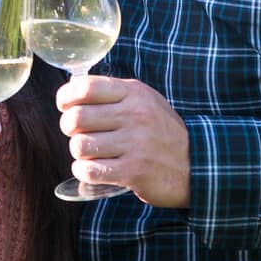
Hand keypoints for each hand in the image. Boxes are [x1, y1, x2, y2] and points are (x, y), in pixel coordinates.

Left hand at [56, 76, 189, 208]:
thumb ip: (115, 94)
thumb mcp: (146, 101)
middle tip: (77, 133)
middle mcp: (134, 116)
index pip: (86, 88)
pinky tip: (93, 168)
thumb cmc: (162, 132)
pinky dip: (84, 171)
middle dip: (68, 127)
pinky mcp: (133, 172)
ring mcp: (134, 145)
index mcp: (134, 94)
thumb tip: (74, 91)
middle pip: (77, 118)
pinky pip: (90, 170)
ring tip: (89, 153)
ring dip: (78, 152)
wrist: (196, 164)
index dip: (66, 96)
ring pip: (80, 146)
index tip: (64, 105)